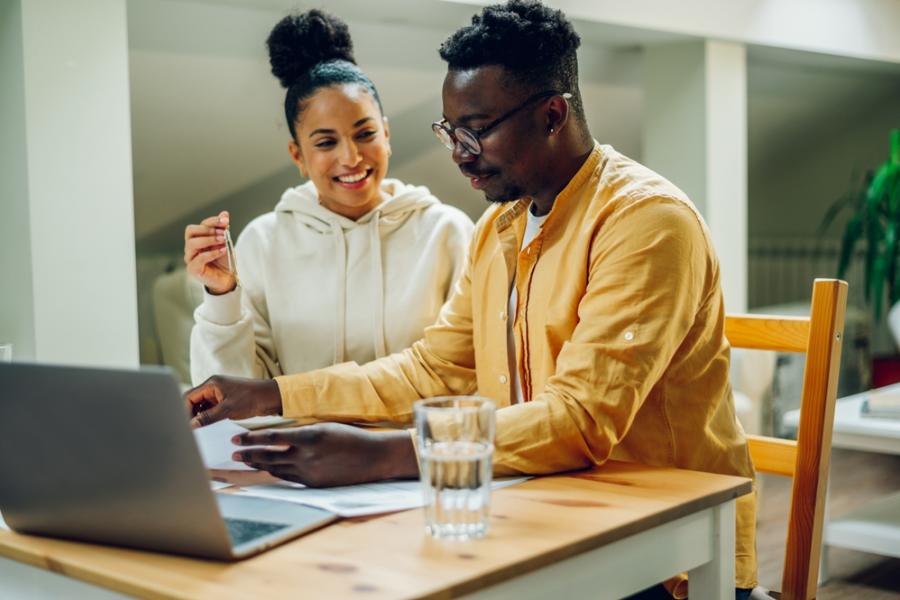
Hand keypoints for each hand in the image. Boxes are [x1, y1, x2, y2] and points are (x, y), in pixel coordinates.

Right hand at [184, 210, 235, 293]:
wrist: (228, 278)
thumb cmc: (224, 260)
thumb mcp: (225, 241)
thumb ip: (223, 228)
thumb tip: (224, 213)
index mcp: (197, 239)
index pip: (199, 225)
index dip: (212, 221)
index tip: (226, 221)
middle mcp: (190, 247)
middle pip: (190, 231)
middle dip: (208, 229)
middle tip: (223, 232)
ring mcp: (190, 258)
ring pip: (192, 244)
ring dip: (209, 240)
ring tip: (223, 241)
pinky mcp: (193, 269)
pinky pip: (199, 258)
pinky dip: (212, 253)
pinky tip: (222, 250)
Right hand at [185, 375, 281, 427]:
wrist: (272, 397)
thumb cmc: (252, 398)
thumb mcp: (228, 410)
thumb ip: (208, 417)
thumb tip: (191, 426)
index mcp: (211, 384)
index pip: (188, 397)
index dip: (183, 412)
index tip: (184, 426)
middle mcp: (213, 387)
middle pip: (193, 402)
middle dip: (190, 415)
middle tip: (190, 431)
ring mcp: (219, 394)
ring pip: (202, 407)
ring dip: (200, 418)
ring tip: (199, 432)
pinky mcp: (225, 401)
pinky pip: (211, 410)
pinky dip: (208, 418)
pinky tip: (209, 428)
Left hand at [232, 423, 418, 486]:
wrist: (372, 458)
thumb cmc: (350, 438)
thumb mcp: (324, 428)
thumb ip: (301, 434)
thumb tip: (278, 438)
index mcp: (309, 437)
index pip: (271, 438)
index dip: (251, 438)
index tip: (235, 438)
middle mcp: (306, 456)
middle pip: (268, 456)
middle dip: (248, 454)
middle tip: (233, 452)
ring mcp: (309, 473)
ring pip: (276, 469)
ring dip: (259, 464)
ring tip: (245, 460)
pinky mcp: (313, 484)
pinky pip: (289, 478)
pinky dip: (277, 472)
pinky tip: (268, 469)